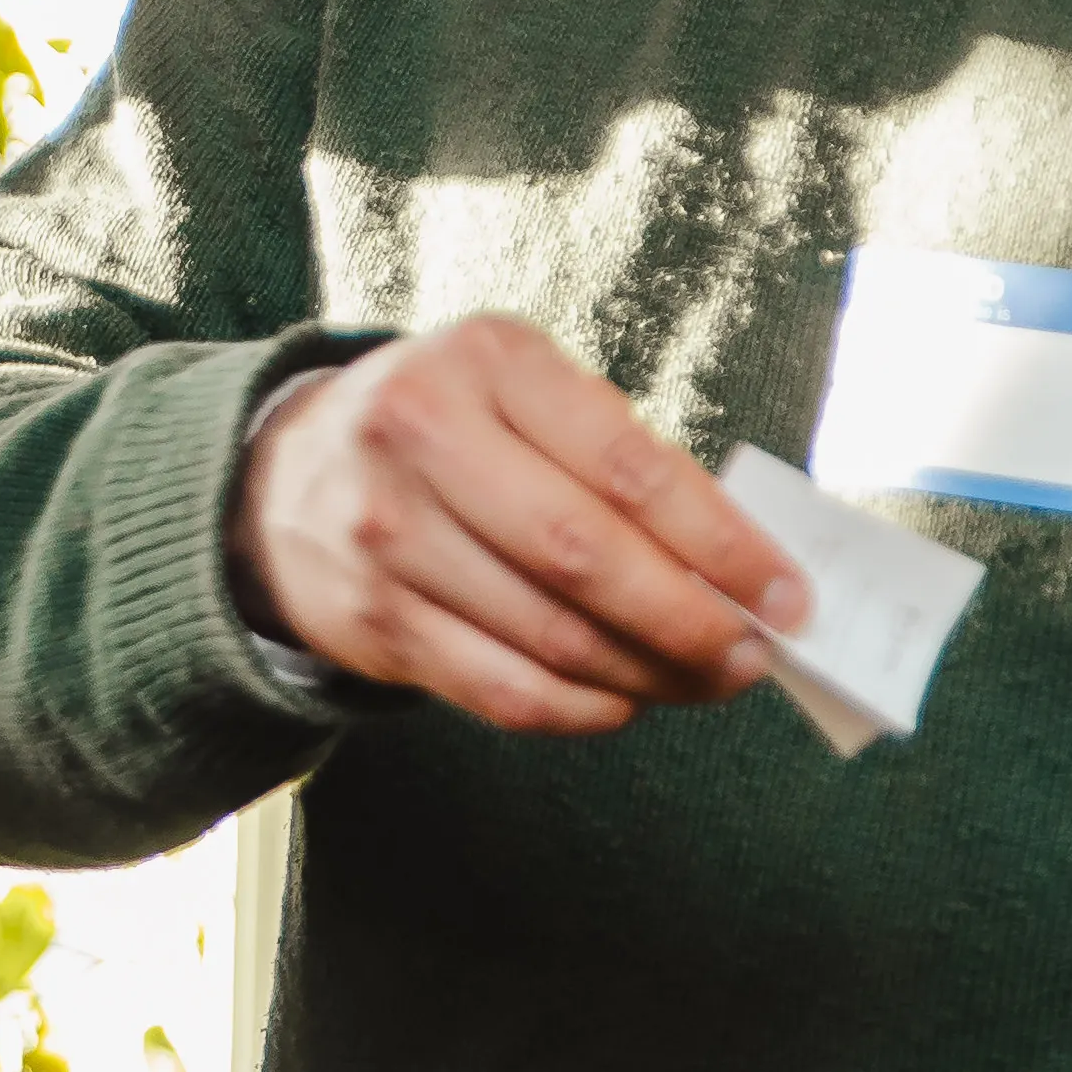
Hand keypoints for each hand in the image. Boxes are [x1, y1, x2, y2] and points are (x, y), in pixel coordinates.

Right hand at [237, 314, 802, 732]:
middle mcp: (421, 438)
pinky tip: (625, 699)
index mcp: (483, 362)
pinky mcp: (376, 622)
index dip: (722, 542)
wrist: (283, 479)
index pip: (627, 466)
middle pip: (585, 556)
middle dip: (694, 620)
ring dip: (652, 674)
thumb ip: (617, 456)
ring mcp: (387, 535)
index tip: (788, 592)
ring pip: (553, 637)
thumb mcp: (519, 390)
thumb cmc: (448, 429)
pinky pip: (506, 692)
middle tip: (756, 653)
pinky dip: (585, 710)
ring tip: (708, 678)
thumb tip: (744, 565)